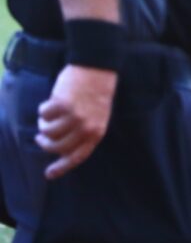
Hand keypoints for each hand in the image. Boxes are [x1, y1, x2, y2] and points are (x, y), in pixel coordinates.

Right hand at [35, 64, 117, 178]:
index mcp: (97, 132)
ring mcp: (74, 116)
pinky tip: (53, 100)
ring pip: (47, 131)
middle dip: (45, 143)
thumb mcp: (97, 117)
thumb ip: (83, 133)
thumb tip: (61, 149)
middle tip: (41, 137)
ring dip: (44, 124)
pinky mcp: (61, 104)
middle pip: (57, 146)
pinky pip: (43, 114)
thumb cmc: (96, 93)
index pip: (78, 156)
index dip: (62, 167)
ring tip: (49, 115)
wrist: (97, 69)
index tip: (49, 174)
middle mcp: (86, 127)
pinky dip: (44, 109)